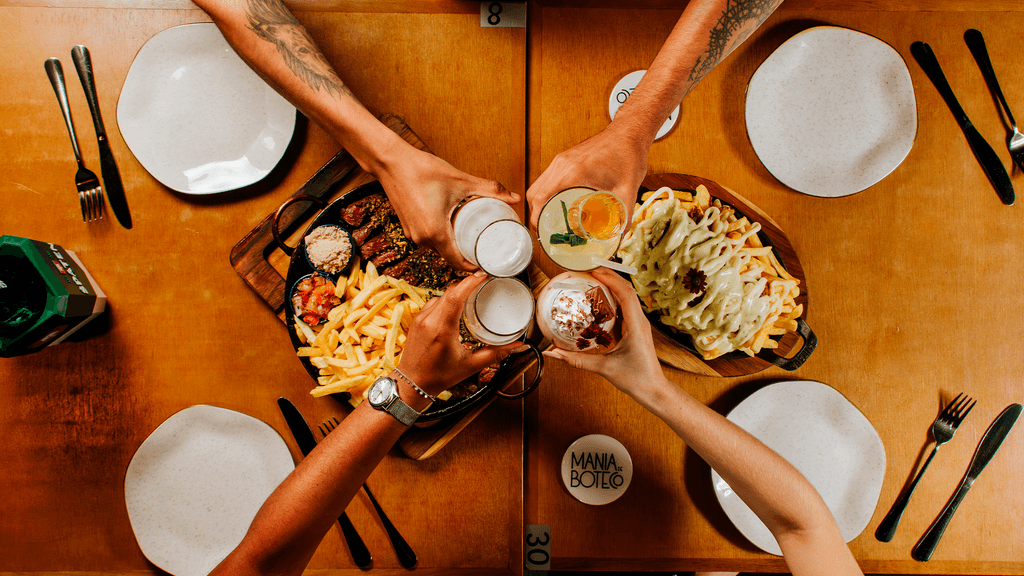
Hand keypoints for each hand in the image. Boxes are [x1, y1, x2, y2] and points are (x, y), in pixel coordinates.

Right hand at [375, 142, 519, 270]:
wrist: (390, 162)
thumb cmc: (421, 170)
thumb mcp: (460, 180)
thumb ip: (489, 189)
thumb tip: (513, 197)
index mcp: (435, 232)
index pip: (458, 263)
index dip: (475, 268)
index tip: (490, 265)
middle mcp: (422, 238)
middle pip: (450, 258)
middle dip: (469, 258)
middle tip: (488, 251)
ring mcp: (413, 234)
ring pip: (439, 249)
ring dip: (455, 249)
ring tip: (474, 241)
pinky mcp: (409, 227)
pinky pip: (430, 241)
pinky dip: (443, 240)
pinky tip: (454, 231)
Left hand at [397, 272, 522, 395]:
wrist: (412, 384)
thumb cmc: (438, 377)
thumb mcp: (471, 366)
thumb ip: (496, 354)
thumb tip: (517, 346)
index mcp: (442, 329)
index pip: (455, 296)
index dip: (470, 282)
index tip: (483, 274)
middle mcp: (429, 320)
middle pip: (449, 292)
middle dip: (466, 284)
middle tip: (483, 281)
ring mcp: (420, 319)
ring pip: (441, 296)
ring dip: (456, 292)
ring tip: (471, 292)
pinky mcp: (417, 320)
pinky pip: (433, 302)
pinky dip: (446, 300)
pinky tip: (455, 306)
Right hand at [526, 124, 648, 230]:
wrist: (628, 133)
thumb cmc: (628, 156)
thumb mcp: (628, 190)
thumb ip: (624, 215)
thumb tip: (620, 236)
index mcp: (573, 172)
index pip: (542, 199)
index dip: (537, 219)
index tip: (543, 233)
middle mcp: (562, 165)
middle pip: (534, 194)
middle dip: (536, 215)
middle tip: (546, 230)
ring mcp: (560, 160)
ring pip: (537, 186)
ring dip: (539, 204)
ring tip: (550, 219)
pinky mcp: (564, 158)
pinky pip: (547, 178)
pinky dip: (546, 193)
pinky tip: (558, 202)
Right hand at [542, 268, 663, 395]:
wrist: (653, 389)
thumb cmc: (636, 379)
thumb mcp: (603, 369)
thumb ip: (576, 360)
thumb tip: (554, 353)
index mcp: (636, 326)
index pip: (626, 294)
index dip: (610, 279)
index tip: (594, 271)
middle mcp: (640, 321)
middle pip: (627, 289)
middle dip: (610, 276)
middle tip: (589, 270)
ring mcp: (639, 323)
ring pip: (627, 296)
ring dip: (612, 285)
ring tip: (593, 279)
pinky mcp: (636, 328)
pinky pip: (625, 307)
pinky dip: (613, 298)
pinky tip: (599, 299)